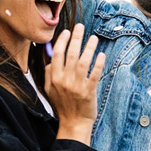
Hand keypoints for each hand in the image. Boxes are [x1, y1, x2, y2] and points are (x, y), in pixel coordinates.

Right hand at [46, 24, 105, 143]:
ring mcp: (77, 86)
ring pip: (83, 62)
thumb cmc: (62, 105)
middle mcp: (64, 80)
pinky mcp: (88, 92)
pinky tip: (101, 55)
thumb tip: (51, 59)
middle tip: (80, 27)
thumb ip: (48, 74)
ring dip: (88, 48)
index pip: (57, 55)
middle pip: (70, 54)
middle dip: (76, 38)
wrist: (73, 123)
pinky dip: (98, 64)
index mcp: (54, 78)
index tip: (67, 31)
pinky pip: (94, 74)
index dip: (62, 41)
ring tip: (93, 38)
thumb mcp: (49, 90)